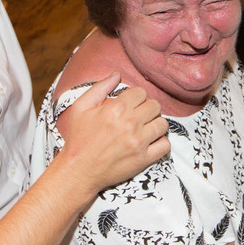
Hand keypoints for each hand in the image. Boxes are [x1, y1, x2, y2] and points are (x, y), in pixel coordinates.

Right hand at [56, 73, 169, 193]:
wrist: (78, 170)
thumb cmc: (78, 139)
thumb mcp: (81, 107)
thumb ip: (100, 87)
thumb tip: (117, 74)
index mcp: (116, 109)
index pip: (141, 92)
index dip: (136, 97)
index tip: (130, 104)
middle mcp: (130, 124)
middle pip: (155, 106)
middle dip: (147, 108)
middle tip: (138, 116)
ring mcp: (139, 142)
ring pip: (162, 124)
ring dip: (155, 124)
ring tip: (145, 128)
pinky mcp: (144, 159)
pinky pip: (165, 145)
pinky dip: (160, 142)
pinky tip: (150, 142)